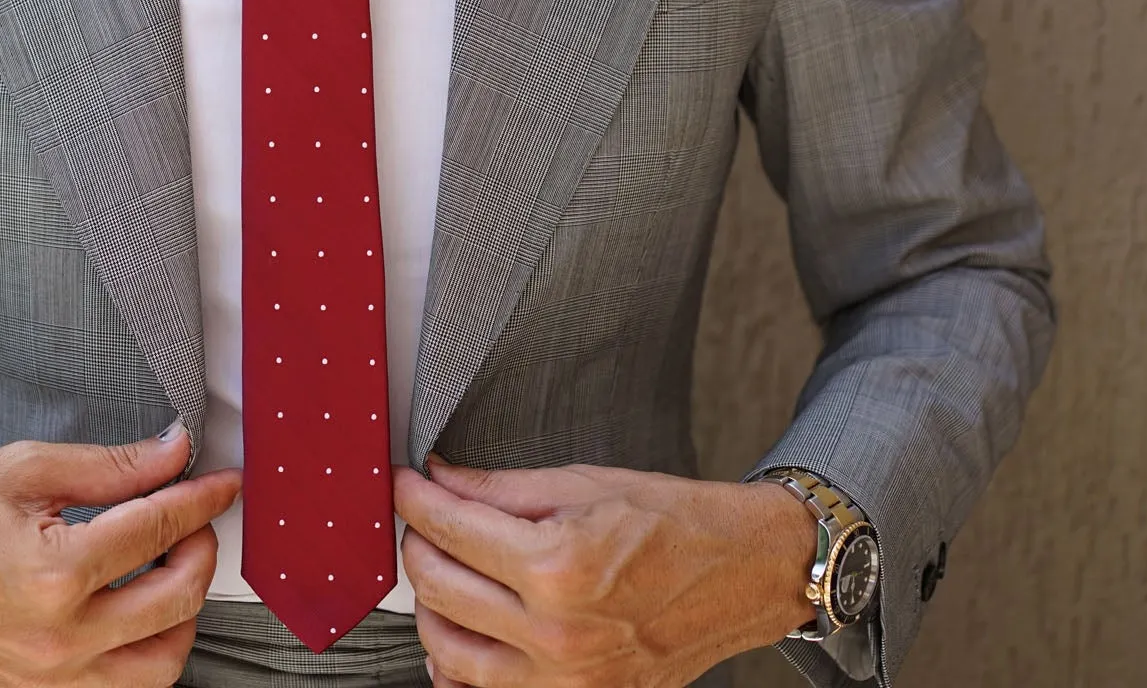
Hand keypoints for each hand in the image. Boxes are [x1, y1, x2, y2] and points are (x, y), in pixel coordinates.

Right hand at [0, 423, 241, 686]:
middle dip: (203, 551)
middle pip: (177, 599)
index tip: (223, 483)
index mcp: (54, 572)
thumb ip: (112, 467)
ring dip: (184, 615)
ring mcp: (45, 679)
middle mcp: (56, 637)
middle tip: (198, 520)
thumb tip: (175, 452)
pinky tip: (137, 614)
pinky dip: (143, 655)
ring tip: (174, 571)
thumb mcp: (26, 469)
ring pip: (160, 665)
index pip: (160, 528)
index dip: (202, 498)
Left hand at [391, 457, 816, 687]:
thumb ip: (500, 488)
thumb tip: (440, 479)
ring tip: (437, 571)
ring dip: (429, 606)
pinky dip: (457, 666)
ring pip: (448, 650)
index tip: (403, 484)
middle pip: (439, 588)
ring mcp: (565, 678)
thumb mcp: (583, 484)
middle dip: (416, 545)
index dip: (413, 499)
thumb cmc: (674, 522)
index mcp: (558, 566)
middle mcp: (557, 631)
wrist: (743, 572)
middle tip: (420, 520)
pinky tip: (458, 633)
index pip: (449, 529)